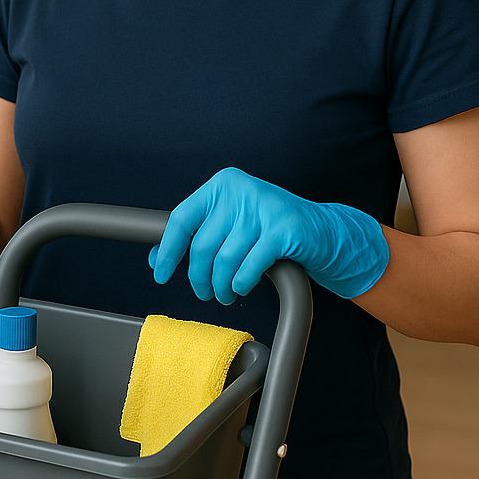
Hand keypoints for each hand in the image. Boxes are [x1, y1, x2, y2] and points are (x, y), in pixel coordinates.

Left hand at [149, 167, 388, 302]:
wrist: (322, 231)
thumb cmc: (269, 230)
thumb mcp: (231, 224)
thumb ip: (197, 236)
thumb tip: (156, 258)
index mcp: (223, 184)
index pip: (182, 218)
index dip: (168, 250)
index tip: (161, 273)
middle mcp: (241, 190)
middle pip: (202, 245)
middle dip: (199, 278)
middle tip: (205, 292)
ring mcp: (264, 208)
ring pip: (225, 260)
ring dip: (222, 286)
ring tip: (226, 294)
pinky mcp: (284, 230)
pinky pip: (248, 267)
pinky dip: (242, 283)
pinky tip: (243, 286)